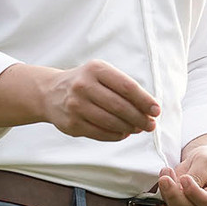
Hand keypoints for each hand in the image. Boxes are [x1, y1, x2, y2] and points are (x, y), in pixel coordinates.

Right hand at [40, 60, 161, 140]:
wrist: (50, 92)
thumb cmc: (85, 83)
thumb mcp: (102, 75)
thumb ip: (124, 88)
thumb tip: (149, 109)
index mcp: (96, 69)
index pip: (127, 87)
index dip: (145, 101)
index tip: (156, 110)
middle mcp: (83, 86)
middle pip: (121, 107)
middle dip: (140, 118)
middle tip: (150, 125)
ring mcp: (76, 105)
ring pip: (111, 122)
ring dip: (130, 128)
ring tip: (138, 128)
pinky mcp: (71, 123)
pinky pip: (101, 133)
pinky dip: (116, 135)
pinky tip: (123, 133)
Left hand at [156, 134, 206, 205]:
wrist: (204, 162)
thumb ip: (197, 175)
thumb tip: (182, 187)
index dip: (194, 193)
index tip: (184, 178)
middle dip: (175, 194)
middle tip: (165, 177)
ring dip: (168, 191)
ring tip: (166, 171)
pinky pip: (171, 204)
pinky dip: (165, 191)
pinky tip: (166, 177)